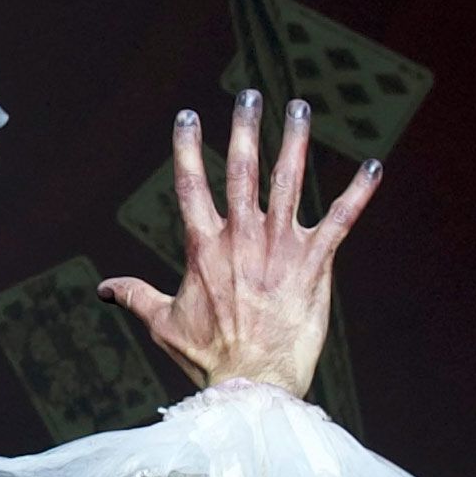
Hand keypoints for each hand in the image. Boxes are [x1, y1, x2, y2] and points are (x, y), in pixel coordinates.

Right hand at [99, 92, 379, 398]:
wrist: (253, 382)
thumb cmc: (207, 356)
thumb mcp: (164, 323)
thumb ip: (135, 295)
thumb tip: (103, 288)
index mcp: (204, 247)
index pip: (191, 185)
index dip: (188, 148)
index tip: (188, 116)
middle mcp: (241, 238)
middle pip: (242, 169)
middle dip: (246, 127)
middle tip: (249, 94)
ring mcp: (280, 248)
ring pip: (289, 182)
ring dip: (295, 141)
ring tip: (299, 106)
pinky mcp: (314, 264)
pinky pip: (340, 220)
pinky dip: (357, 192)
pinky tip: (373, 167)